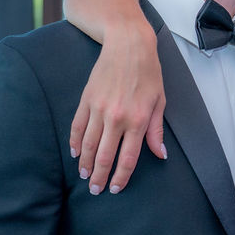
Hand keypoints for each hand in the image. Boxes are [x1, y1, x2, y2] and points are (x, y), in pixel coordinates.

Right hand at [70, 26, 166, 193]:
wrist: (128, 45)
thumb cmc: (148, 72)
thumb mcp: (159, 101)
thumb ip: (156, 130)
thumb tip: (160, 154)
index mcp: (138, 120)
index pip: (127, 158)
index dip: (120, 177)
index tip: (115, 189)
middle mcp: (117, 118)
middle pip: (104, 156)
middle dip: (99, 177)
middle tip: (95, 190)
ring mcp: (99, 109)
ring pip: (87, 145)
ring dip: (84, 164)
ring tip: (84, 176)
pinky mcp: (86, 100)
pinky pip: (77, 127)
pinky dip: (74, 143)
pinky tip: (74, 154)